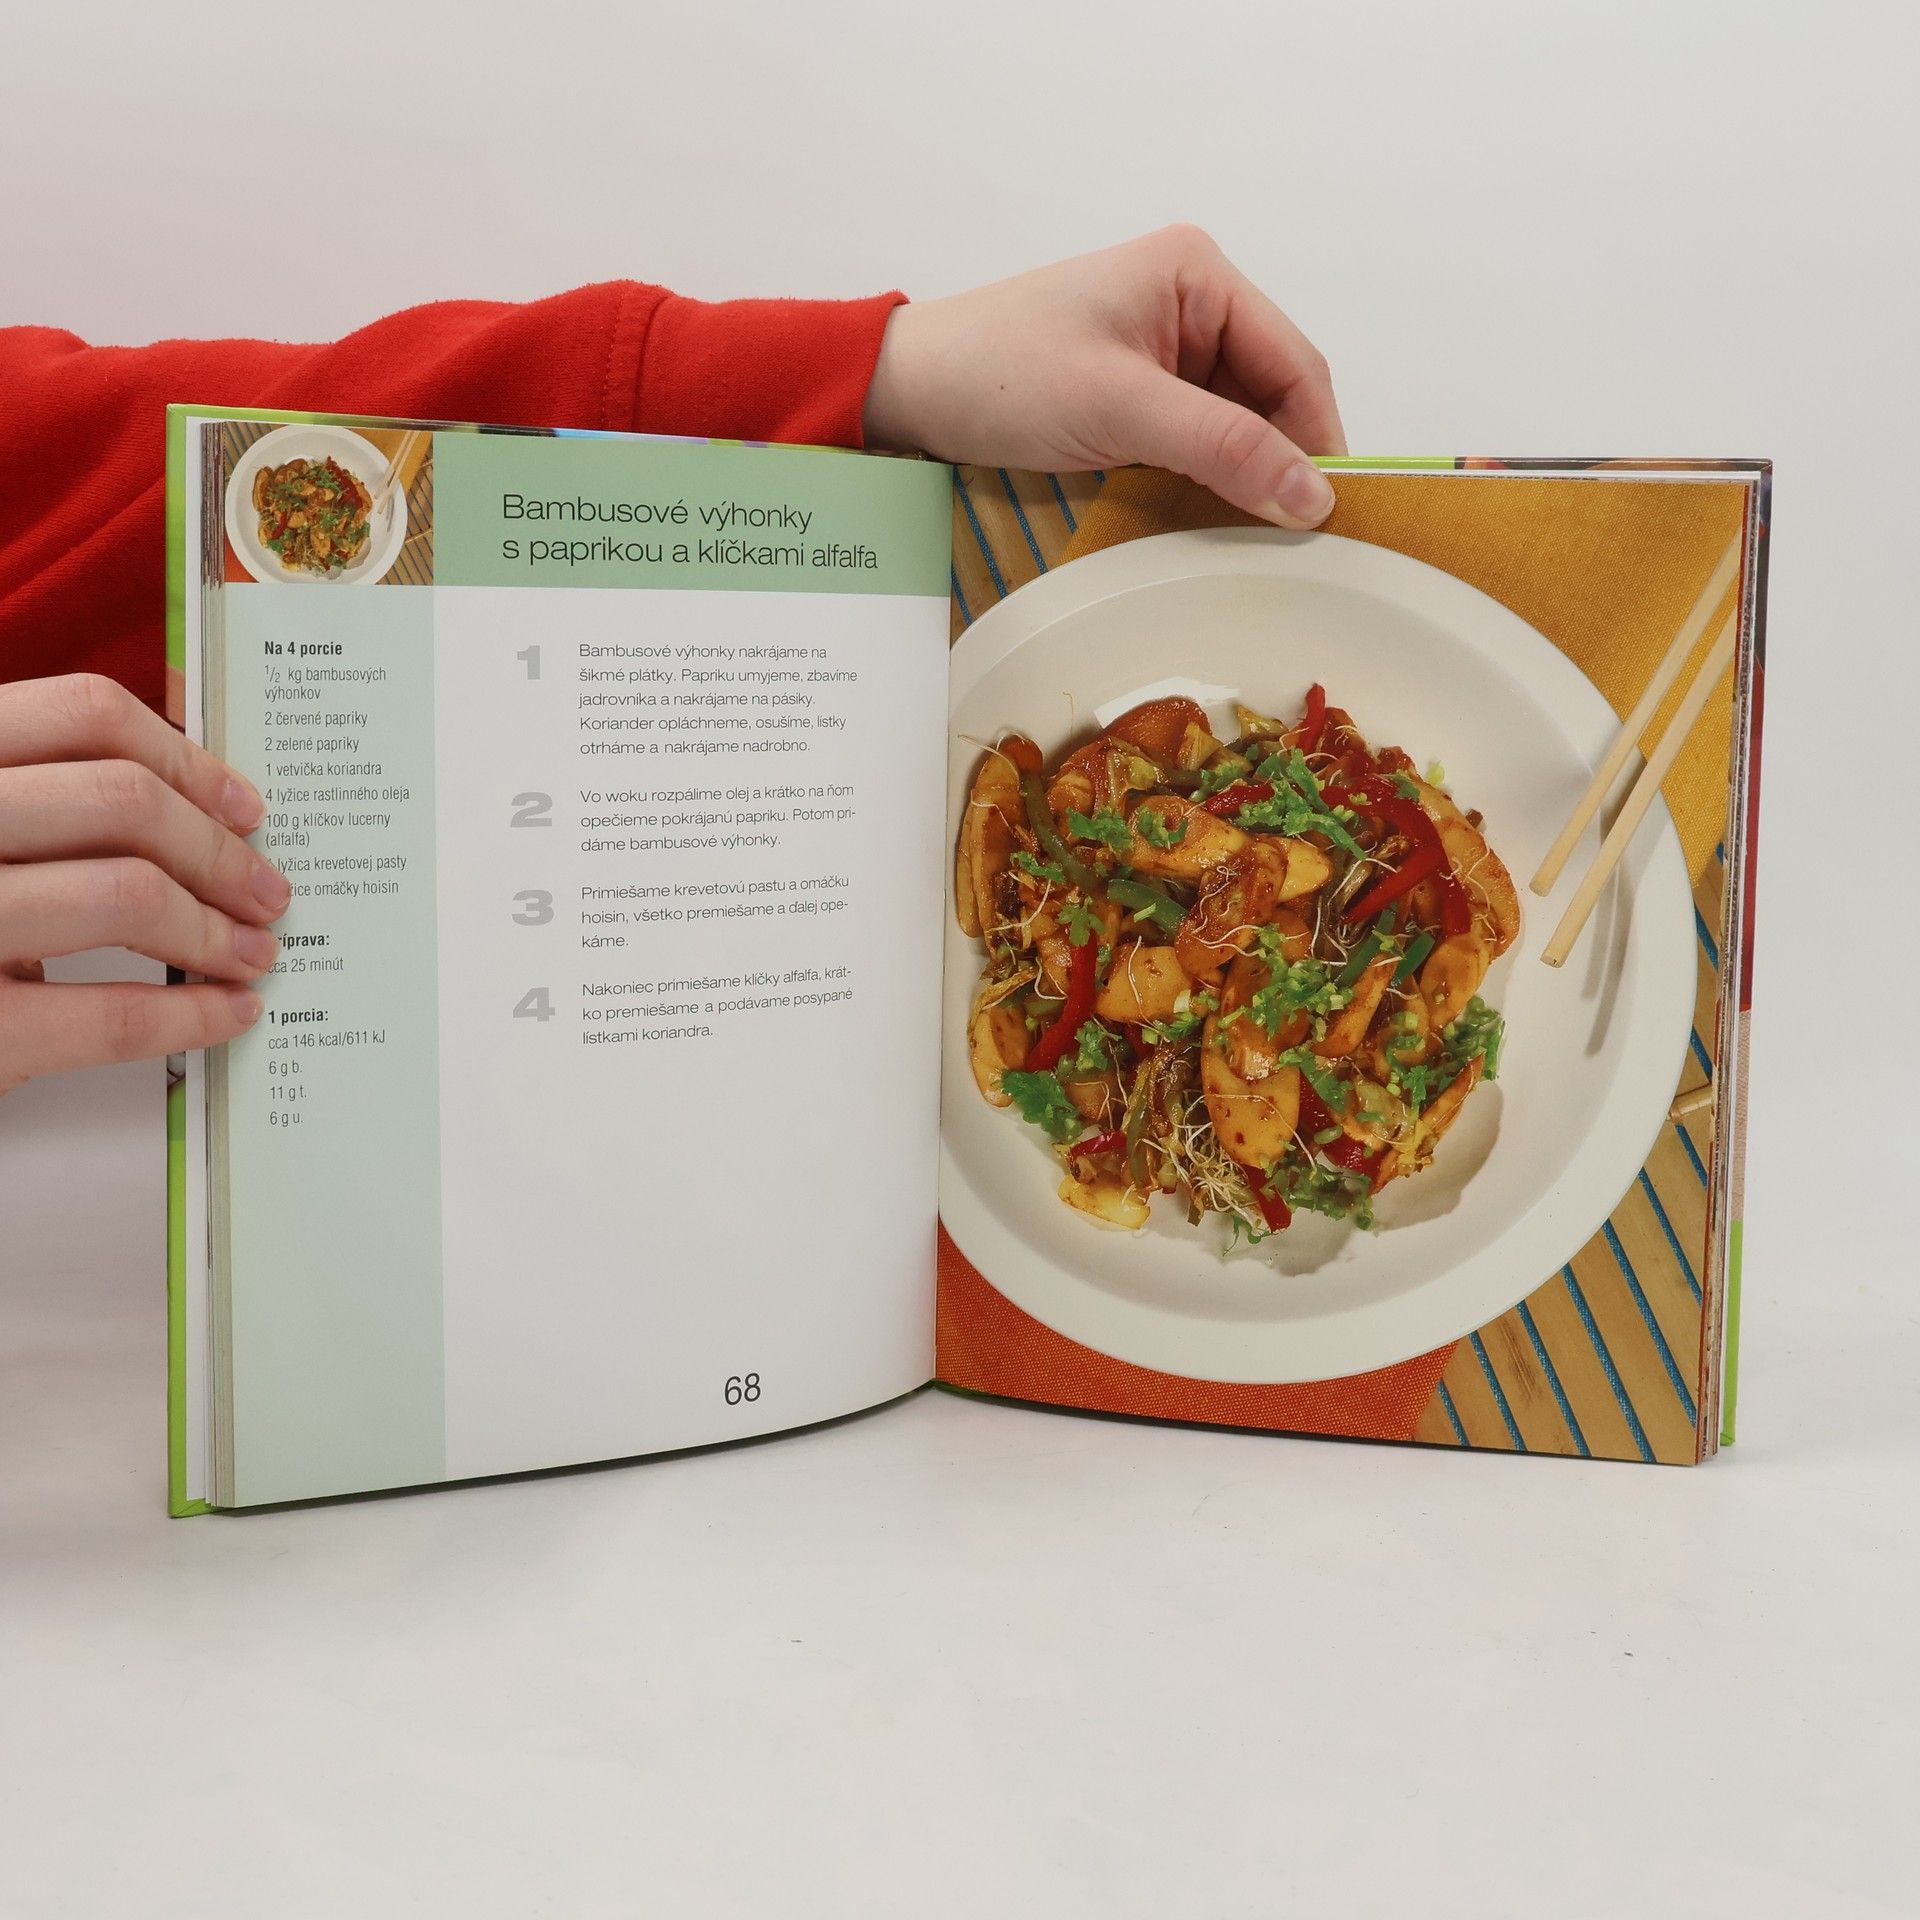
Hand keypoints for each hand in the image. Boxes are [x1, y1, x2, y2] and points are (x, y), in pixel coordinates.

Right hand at [0, 674, 287, 1095]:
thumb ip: (48, 793)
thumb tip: (199, 787)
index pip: (84, 714)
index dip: (187, 759)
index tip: (243, 808)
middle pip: (122, 800)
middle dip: (218, 852)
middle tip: (266, 893)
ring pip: (127, 894)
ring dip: (214, 930)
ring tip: (251, 954)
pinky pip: (113, 1013)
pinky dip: (192, 1015)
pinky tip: (226, 1013)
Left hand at [864, 224, 1346, 528]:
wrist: (908, 391)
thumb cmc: (1003, 376)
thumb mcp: (1121, 409)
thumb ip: (1222, 447)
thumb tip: (1312, 498)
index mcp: (1198, 275)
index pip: (1294, 364)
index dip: (1318, 441)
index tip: (1330, 517)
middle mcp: (1191, 303)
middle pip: (1271, 396)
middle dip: (1282, 463)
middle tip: (1297, 543)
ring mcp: (1162, 351)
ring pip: (1236, 425)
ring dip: (1245, 478)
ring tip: (1257, 541)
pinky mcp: (1134, 394)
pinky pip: (1195, 441)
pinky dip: (1207, 481)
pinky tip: (1211, 523)